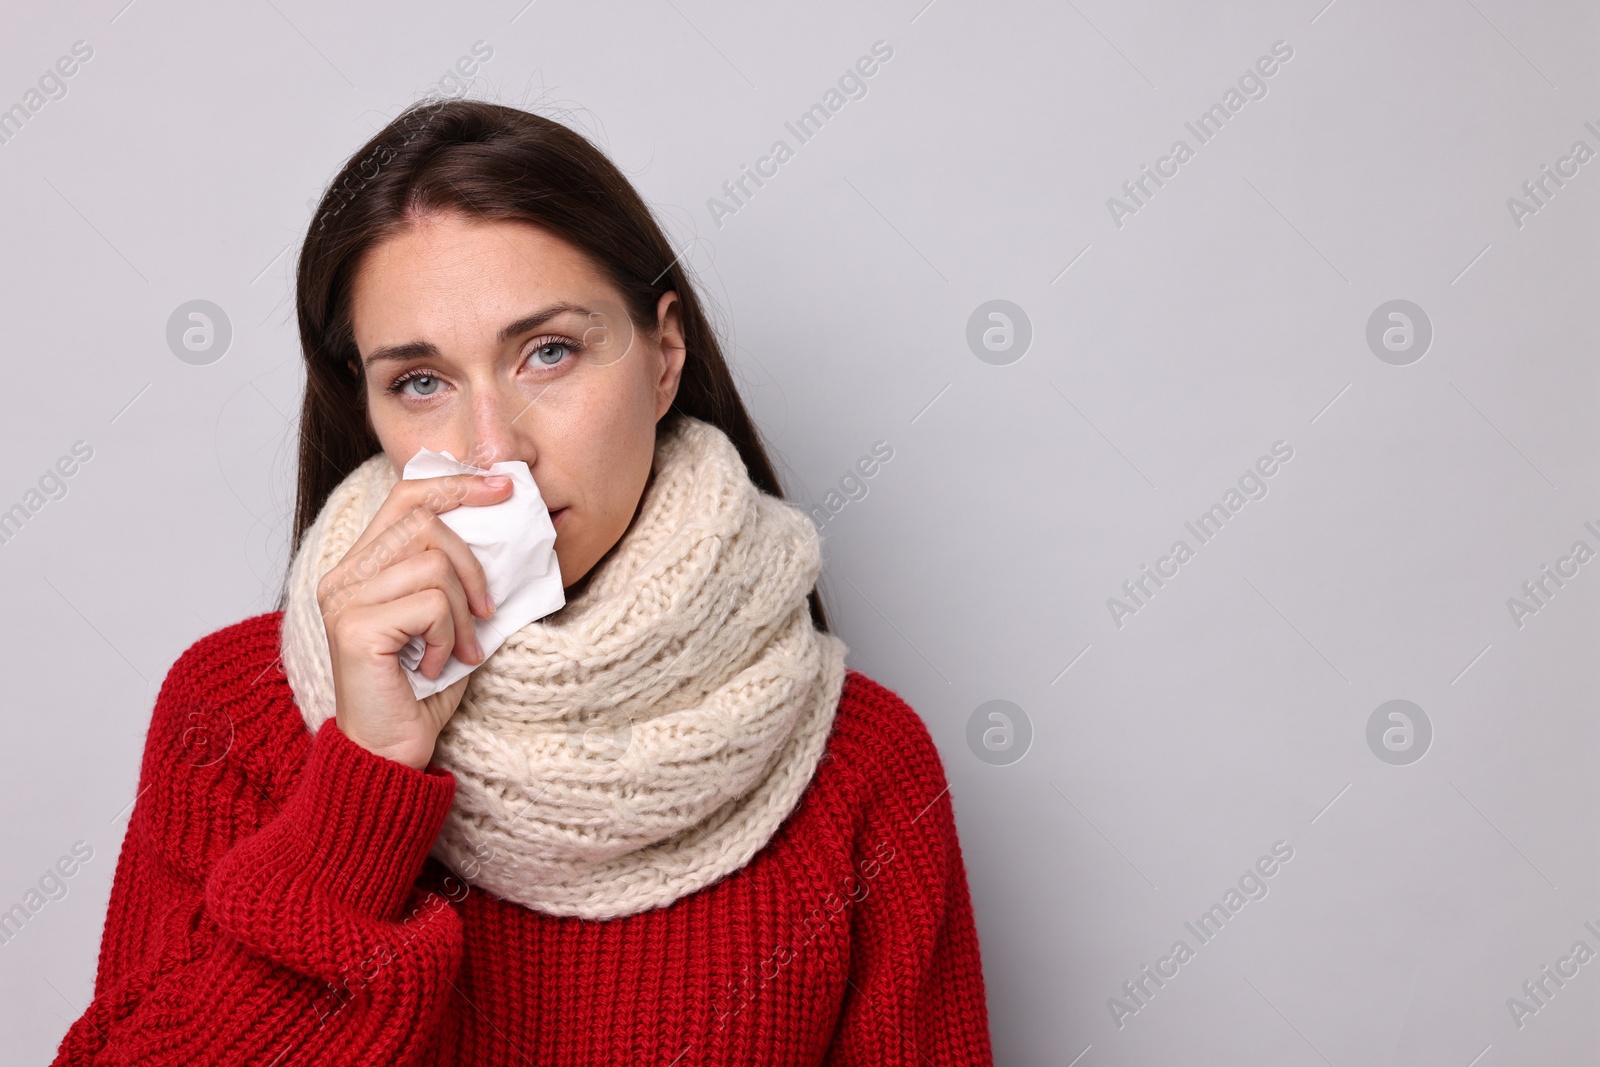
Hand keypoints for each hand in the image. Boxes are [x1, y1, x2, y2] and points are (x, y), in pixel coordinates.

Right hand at [316, 471, 512, 770]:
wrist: (391, 752)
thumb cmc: (422, 688)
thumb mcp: (448, 619)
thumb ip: (457, 574)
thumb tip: (504, 524)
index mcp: (361, 567)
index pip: (406, 497)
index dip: (457, 484)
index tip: (505, 487)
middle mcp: (343, 577)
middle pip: (425, 521)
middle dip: (474, 565)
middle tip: (487, 611)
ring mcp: (344, 600)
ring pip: (435, 564)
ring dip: (465, 612)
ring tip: (461, 649)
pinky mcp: (357, 627)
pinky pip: (432, 604)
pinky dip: (450, 637)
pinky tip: (438, 666)